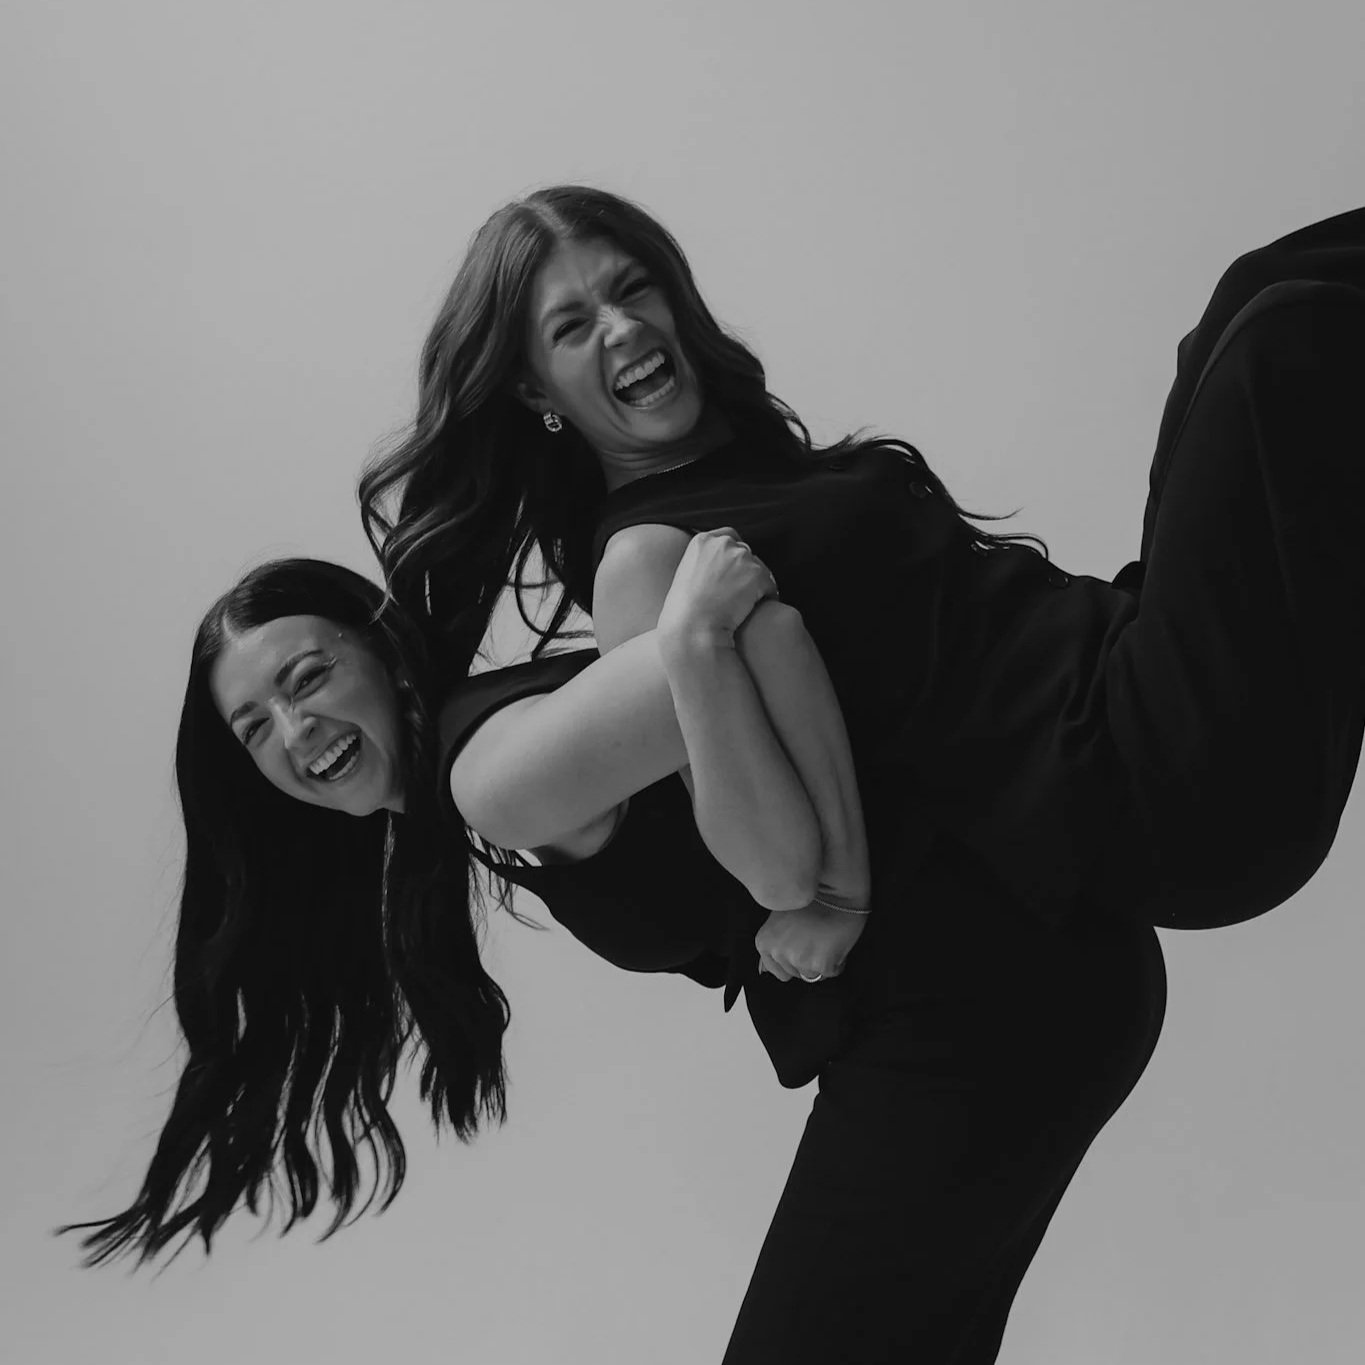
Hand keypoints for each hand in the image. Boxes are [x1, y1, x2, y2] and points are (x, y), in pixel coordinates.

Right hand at [656, 528, 777, 646]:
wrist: (692, 628)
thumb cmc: (684, 612)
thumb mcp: (685, 577)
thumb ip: (703, 565)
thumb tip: (719, 570)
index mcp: (702, 542)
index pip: (728, 538)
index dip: (734, 556)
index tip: (734, 571)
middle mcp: (722, 544)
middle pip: (745, 552)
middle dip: (745, 571)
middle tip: (741, 593)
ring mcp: (741, 558)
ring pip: (759, 568)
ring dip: (756, 584)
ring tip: (747, 604)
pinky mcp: (756, 574)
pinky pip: (769, 585)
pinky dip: (766, 597)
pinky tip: (756, 610)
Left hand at [754, 902, 867, 982]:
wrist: (836, 891)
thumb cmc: (812, 899)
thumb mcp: (781, 917)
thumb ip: (775, 940)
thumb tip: (768, 965)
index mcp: (765, 942)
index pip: (776, 970)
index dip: (793, 960)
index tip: (802, 947)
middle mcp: (779, 952)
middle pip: (796, 973)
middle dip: (808, 961)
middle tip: (817, 939)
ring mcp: (799, 959)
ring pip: (814, 975)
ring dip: (822, 963)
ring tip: (827, 939)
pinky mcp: (820, 964)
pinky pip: (832, 972)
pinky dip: (837, 962)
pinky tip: (837, 942)